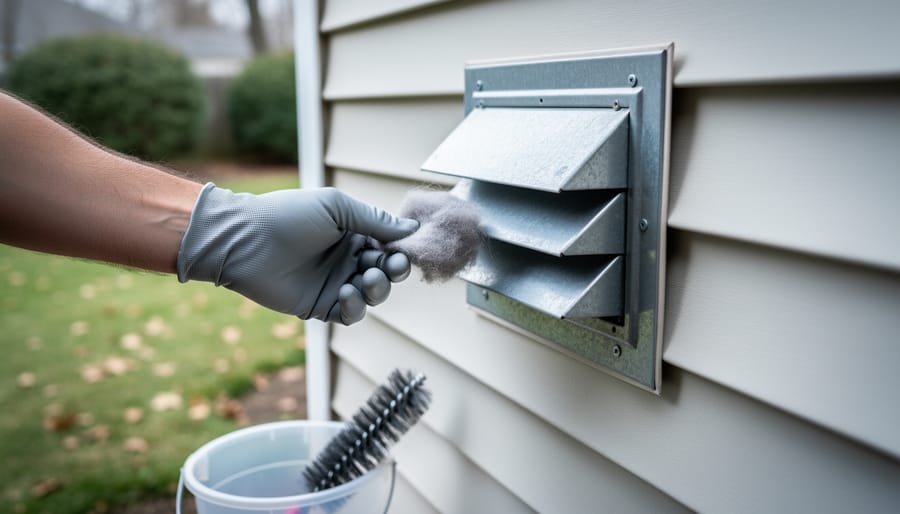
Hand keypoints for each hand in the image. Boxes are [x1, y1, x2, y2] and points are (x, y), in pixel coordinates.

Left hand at [177, 184, 417, 323]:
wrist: (244, 241)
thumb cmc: (288, 215)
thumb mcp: (336, 208)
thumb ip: (375, 221)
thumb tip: (413, 229)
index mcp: (353, 232)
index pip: (390, 245)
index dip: (403, 250)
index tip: (407, 250)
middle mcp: (347, 258)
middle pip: (387, 272)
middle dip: (394, 270)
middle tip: (388, 266)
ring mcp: (335, 283)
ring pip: (374, 295)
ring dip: (378, 288)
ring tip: (366, 278)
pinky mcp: (320, 305)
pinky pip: (351, 313)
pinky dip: (356, 306)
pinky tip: (346, 292)